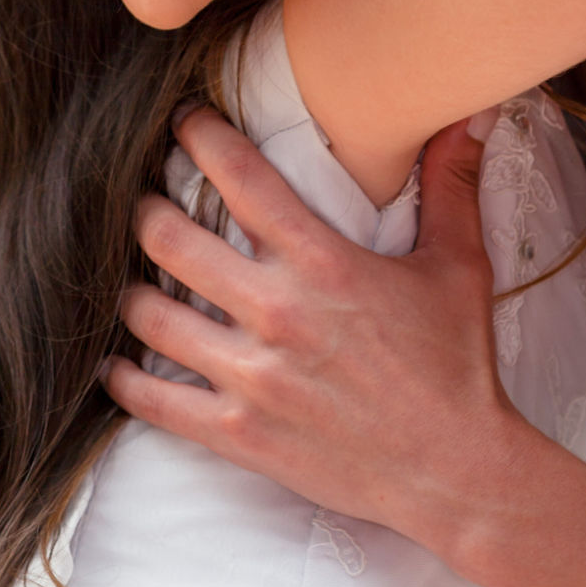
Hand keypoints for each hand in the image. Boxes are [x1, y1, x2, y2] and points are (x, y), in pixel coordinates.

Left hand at [105, 110, 536, 552]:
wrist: (456, 471)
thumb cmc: (456, 365)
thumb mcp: (459, 266)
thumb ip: (451, 185)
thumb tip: (468, 115)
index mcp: (322, 262)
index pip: (239, 177)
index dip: (200, 136)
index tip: (185, 122)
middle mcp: (276, 312)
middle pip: (168, 239)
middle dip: (147, 211)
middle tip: (146, 205)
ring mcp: (251, 376)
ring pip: (149, 315)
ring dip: (131, 291)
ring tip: (133, 280)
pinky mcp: (238, 432)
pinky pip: (152, 401)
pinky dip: (123, 379)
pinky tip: (116, 363)